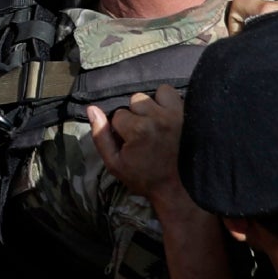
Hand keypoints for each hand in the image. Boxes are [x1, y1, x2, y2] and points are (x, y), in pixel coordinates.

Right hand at [87, 85, 184, 201]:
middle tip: (142, 134)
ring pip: (151, 95)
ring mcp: (174, 114)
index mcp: (138, 130)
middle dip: (135, 116)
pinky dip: (165, 100)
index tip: (129, 142)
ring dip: (150, 107)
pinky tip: (165, 116)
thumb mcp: (114, 163)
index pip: (118, 115)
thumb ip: (101, 136)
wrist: (174, 187)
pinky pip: (169, 92)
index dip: (120, 129)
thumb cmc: (142, 177)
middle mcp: (157, 117)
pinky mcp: (186, 112)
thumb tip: (91, 108)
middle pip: (135, 101)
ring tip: (154, 124)